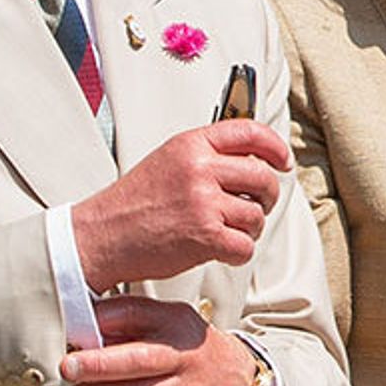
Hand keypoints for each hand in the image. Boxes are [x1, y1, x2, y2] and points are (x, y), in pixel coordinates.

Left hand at [59, 295, 256, 385]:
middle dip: (99, 364)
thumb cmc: (193, 346)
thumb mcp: (171, 318)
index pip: (138, 315)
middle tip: (69, 366)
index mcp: (175, 325)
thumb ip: (133, 316)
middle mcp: (181, 359)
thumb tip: (88, 321)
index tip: (77, 326)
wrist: (238, 380)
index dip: (107, 319)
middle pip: (138, 361)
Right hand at [72, 120, 290, 293]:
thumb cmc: (133, 202)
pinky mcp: (205, 235)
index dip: (275, 147)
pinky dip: (239, 253)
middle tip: (256, 205)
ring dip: (249, 229)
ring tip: (228, 230)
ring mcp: (203, 202)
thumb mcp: (168, 159)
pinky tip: (223, 250)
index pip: (250, 132)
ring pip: (257, 215)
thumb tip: (251, 158)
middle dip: (267, 196)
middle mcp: (200, 169)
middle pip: (263, 176)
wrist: (103, 235)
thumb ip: (206, 154)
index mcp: (191, 144)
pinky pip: (245, 245)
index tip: (282, 161)